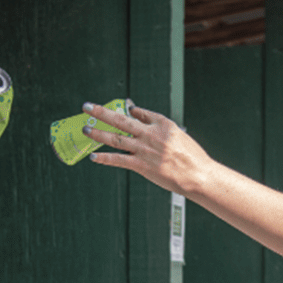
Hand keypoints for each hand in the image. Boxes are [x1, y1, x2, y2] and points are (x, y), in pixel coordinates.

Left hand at [81, 101, 212, 194]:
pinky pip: (118, 160)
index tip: (122, 110)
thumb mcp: (178, 134)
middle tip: (87, 107)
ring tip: (85, 129)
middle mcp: (150, 134)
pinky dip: (105, 158)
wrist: (197, 175)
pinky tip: (94, 156)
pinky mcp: (141, 165)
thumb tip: (139, 114)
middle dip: (101, 112)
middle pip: (121, 120)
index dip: (129, 111)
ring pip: (116, 139)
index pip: (140, 113)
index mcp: (162, 124)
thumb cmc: (191, 156)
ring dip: (98, 133)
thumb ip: (159, 124)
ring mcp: (144, 150)